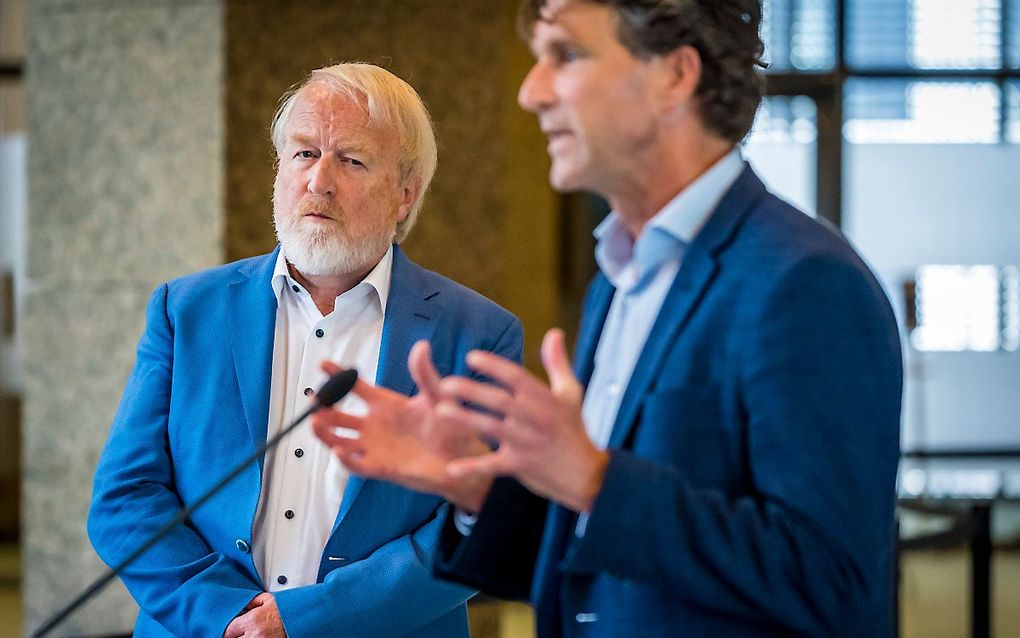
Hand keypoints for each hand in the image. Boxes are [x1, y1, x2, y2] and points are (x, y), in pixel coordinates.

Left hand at [223, 593, 285, 637]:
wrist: (301, 617)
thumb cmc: (285, 609)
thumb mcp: (268, 599)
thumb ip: (251, 602)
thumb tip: (241, 606)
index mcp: (252, 620)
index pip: (228, 631)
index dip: (229, 631)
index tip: (232, 630)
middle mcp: (254, 635)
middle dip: (235, 636)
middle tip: (240, 632)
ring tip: (249, 634)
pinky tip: (257, 637)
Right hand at [311, 341, 492, 511]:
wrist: (462, 457)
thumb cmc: (450, 426)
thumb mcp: (436, 396)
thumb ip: (425, 373)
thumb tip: (421, 346)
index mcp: (385, 404)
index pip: (355, 387)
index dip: (338, 376)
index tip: (323, 364)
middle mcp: (375, 425)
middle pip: (340, 416)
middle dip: (324, 408)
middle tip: (315, 399)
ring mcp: (376, 446)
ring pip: (341, 440)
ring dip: (326, 433)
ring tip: (316, 422)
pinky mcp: (381, 467)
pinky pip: (357, 465)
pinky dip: (346, 460)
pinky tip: (339, 451)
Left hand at [437, 328, 608, 512]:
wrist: (585, 474)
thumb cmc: (573, 429)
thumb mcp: (570, 393)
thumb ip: (558, 363)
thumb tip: (554, 332)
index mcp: (546, 399)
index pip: (517, 377)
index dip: (494, 367)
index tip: (471, 357)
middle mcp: (536, 420)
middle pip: (501, 402)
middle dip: (472, 391)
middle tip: (445, 383)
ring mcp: (527, 444)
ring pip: (493, 429)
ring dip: (466, 420)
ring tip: (440, 410)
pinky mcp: (520, 466)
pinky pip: (493, 466)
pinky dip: (473, 468)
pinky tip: (451, 469)